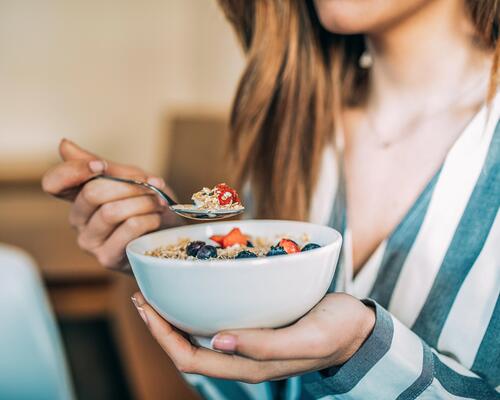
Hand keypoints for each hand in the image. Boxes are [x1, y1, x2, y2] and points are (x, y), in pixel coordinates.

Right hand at [42, 139, 183, 270]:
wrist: (171, 234)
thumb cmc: (148, 205)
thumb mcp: (130, 179)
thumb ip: (103, 166)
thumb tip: (64, 144)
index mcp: (79, 197)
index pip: (53, 183)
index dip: (73, 171)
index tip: (101, 166)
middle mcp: (78, 220)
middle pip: (92, 193)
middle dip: (129, 186)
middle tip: (152, 186)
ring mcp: (90, 242)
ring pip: (111, 211)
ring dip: (143, 202)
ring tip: (158, 203)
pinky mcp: (107, 258)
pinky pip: (128, 228)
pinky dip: (148, 218)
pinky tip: (156, 219)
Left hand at [131, 292, 375, 382]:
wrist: (357, 328)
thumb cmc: (336, 331)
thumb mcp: (308, 338)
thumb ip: (266, 346)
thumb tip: (217, 341)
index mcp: (250, 366)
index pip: (191, 359)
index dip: (163, 337)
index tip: (145, 307)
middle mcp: (242, 357)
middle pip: (187, 348)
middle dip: (160, 325)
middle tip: (142, 294)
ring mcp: (248, 343)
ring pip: (199, 336)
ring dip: (174, 317)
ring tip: (159, 291)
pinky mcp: (256, 327)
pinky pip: (217, 321)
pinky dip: (198, 307)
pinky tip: (195, 288)